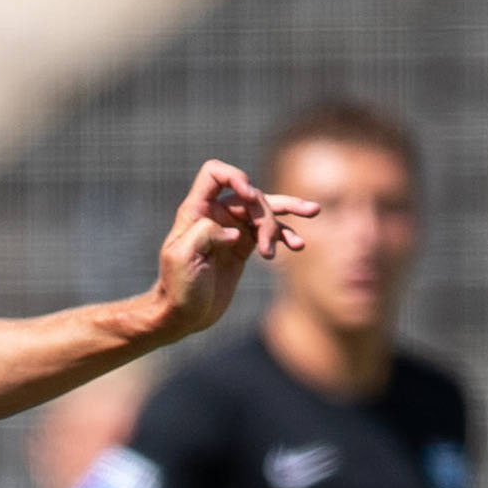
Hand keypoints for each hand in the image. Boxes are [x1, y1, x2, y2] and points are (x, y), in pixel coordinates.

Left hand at [148, 159, 317, 341]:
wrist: (185, 314)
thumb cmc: (178, 286)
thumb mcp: (183, 257)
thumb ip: (205, 233)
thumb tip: (235, 232)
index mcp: (196, 210)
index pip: (215, 174)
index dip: (236, 177)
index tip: (250, 196)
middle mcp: (215, 214)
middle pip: (250, 196)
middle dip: (265, 218)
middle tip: (266, 249)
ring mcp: (232, 228)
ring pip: (264, 210)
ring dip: (288, 213)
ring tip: (308, 222)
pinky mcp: (244, 245)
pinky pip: (269, 232)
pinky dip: (286, 235)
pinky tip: (298, 245)